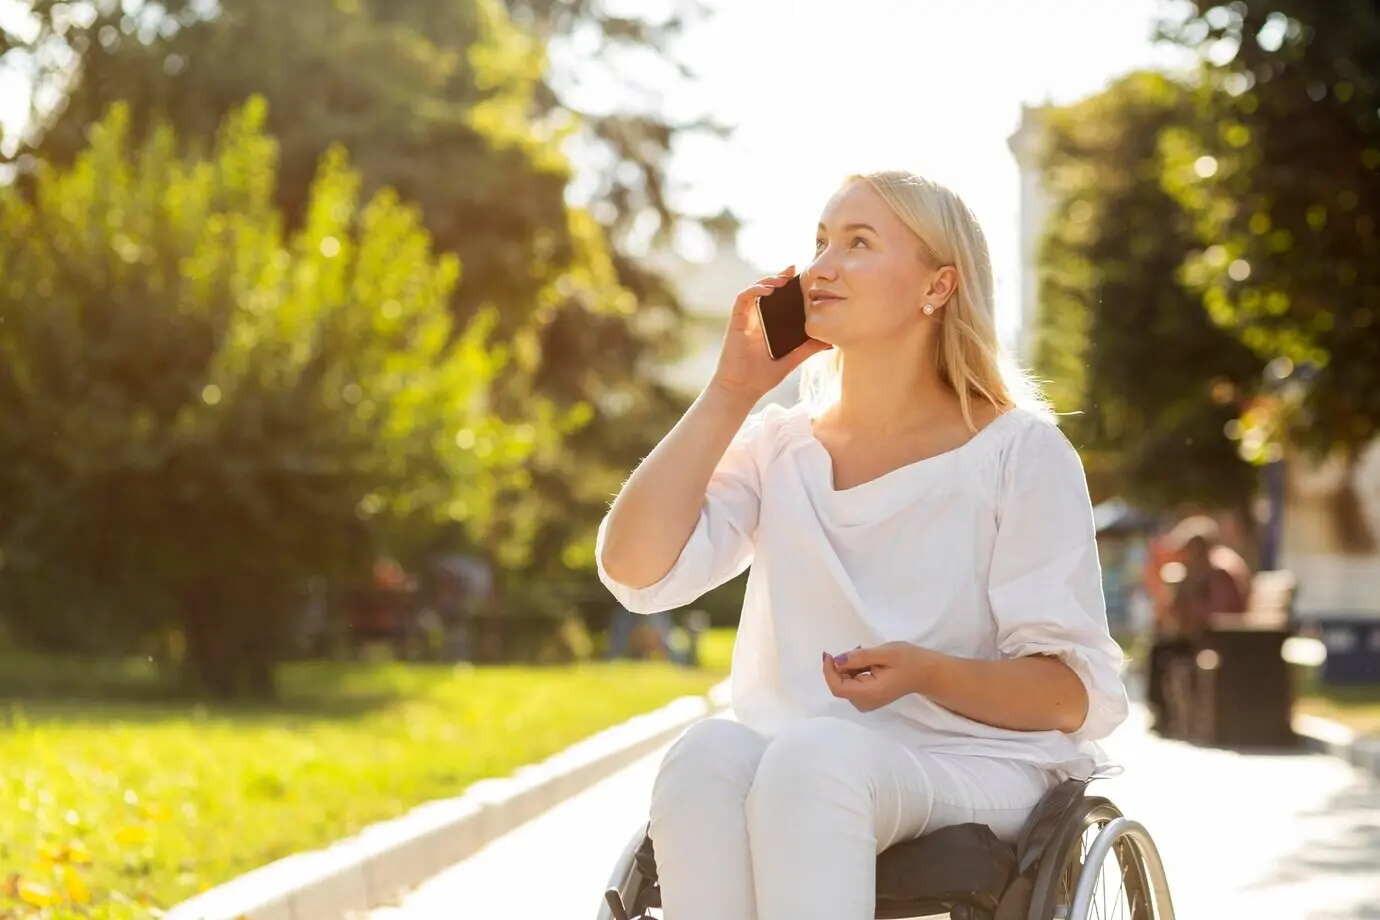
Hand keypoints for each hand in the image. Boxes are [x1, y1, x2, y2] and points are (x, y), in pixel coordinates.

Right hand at [709, 266, 831, 402]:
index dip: (789, 286)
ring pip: (754, 290)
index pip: (779, 300)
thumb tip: (830, 341)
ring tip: (783, 279)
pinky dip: (754, 290)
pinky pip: (743, 299)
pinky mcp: (736, 322)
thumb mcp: (792, 359)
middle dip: (780, 277)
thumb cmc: (762, 377)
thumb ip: (808, 348)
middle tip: (795, 269)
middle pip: (767, 290)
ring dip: (768, 280)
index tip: (803, 276)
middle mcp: (756, 319)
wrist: (742, 390)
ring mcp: (745, 319)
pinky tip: (768, 290)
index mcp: (768, 326)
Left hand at [822, 641, 930, 712]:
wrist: (927, 673)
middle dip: (841, 666)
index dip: (829, 671)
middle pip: (841, 685)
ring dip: (848, 667)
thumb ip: (860, 657)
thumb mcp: (885, 653)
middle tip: (857, 649)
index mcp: (870, 693)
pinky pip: (853, 684)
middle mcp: (866, 702)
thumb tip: (837, 660)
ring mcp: (867, 702)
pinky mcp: (869, 697)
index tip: (829, 654)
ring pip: (845, 683)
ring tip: (865, 653)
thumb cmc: (909, 660)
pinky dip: (854, 670)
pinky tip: (867, 660)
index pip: (838, 687)